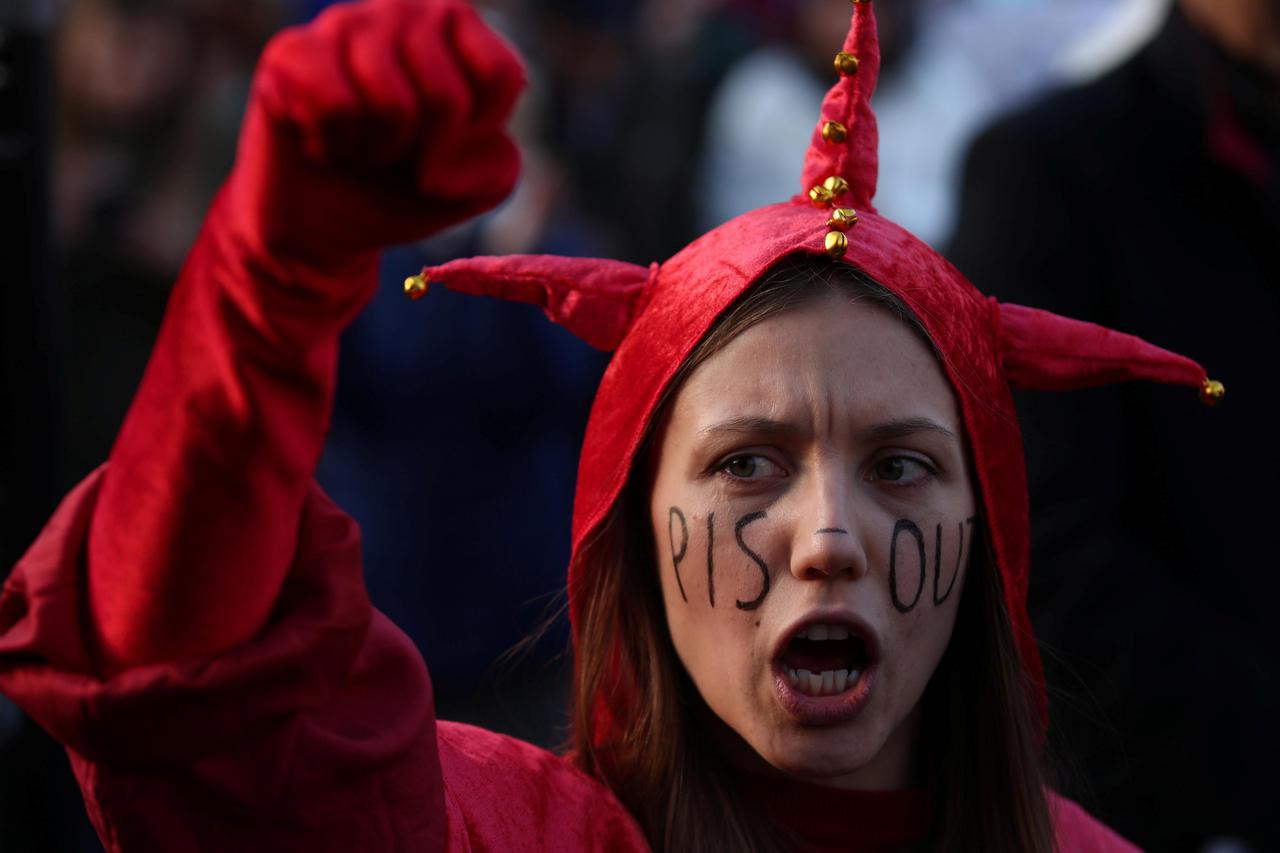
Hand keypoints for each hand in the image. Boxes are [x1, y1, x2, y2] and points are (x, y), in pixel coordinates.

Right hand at [226, 0, 524, 264]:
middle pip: (446, 98)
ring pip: (390, 104)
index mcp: (458, 28)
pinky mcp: (290, 51)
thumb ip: (497, 168)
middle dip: (425, 152)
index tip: (453, 147)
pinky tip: (323, 141)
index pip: (499, 75)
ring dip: (378, 151)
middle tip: (398, 153)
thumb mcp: (473, 188)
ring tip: (362, 147)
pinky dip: (332, 145)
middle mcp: (404, 10)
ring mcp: (344, 23)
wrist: (323, 224)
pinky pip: (334, 107)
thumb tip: (441, 166)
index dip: (481, 134)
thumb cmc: (405, 189)